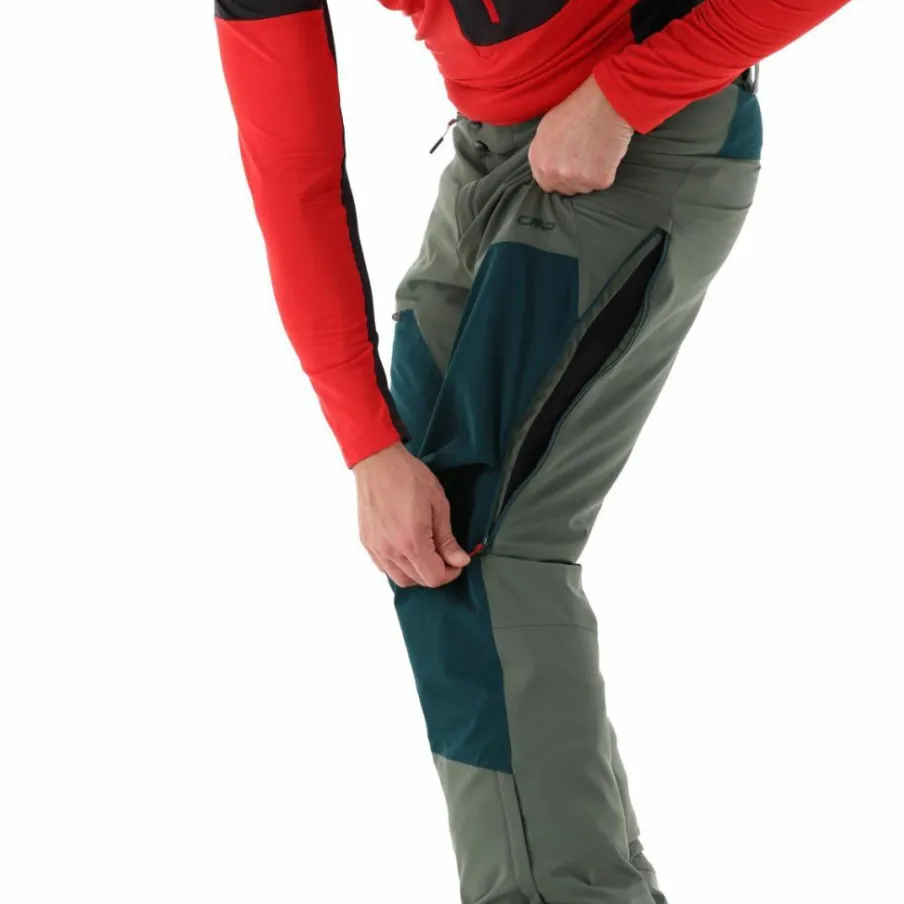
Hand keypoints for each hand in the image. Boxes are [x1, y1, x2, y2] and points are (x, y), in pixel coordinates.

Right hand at [354, 442, 470, 588]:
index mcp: (412, 542)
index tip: (457, 560)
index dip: (450, 573)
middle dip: (435, 573)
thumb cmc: (410, 478)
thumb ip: (447, 539)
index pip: (433, 578)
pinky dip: (398, 567)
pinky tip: (407, 551)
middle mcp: (391, 551)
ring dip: (416, 573)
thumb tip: (460, 560)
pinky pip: (384, 568)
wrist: (378, 462)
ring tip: (426, 554)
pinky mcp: (367, 543)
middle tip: (445, 556)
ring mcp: (376, 549)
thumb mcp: (438, 505)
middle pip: (417, 581)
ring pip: (399, 578)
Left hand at [529, 75, 633, 195]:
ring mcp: (574, 178)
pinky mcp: (596, 180)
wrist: (604, 101)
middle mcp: (552, 172)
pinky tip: (607, 153)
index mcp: (538, 160)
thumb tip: (548, 165)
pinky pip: (602, 183)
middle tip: (587, 158)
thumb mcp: (548, 127)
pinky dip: (607, 171)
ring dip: (590, 176)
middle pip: (565, 189)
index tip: (569, 167)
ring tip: (597, 151)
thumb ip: (544, 151)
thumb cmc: (578, 107)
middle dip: (574, 178)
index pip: (545, 183)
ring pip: (583, 188)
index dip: (558, 177)